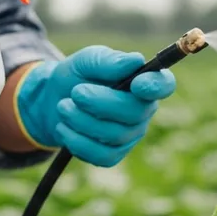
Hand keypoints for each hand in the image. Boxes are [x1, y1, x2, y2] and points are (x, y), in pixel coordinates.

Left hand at [15, 46, 176, 166]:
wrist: (52, 100)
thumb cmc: (78, 76)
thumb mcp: (87, 60)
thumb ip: (109, 60)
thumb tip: (136, 61)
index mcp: (143, 82)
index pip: (164, 85)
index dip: (156, 87)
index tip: (137, 84)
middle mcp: (143, 111)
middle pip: (135, 113)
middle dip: (101, 103)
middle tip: (76, 92)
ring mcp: (129, 136)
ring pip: (114, 135)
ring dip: (82, 119)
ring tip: (63, 106)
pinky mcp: (112, 155)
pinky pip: (101, 155)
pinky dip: (76, 140)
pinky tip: (64, 127)